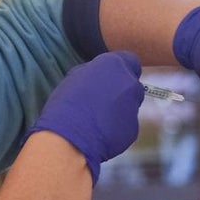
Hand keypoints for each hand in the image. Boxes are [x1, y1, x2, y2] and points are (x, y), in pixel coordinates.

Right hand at [28, 51, 144, 183]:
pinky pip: (127, 126)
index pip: (130, 61)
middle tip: (102, 102)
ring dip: (120, 111)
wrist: (69, 139)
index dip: (122, 71)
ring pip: (130, 107)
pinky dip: (118, 129)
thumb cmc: (66, 105)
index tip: (112, 80)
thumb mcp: (76, 78)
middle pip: (132, 86)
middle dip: (121, 93)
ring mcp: (134, 107)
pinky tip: (102, 134)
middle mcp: (129, 83)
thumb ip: (95, 74)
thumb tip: (100, 78)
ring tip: (99, 121)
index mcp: (114, 65)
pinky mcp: (134, 129)